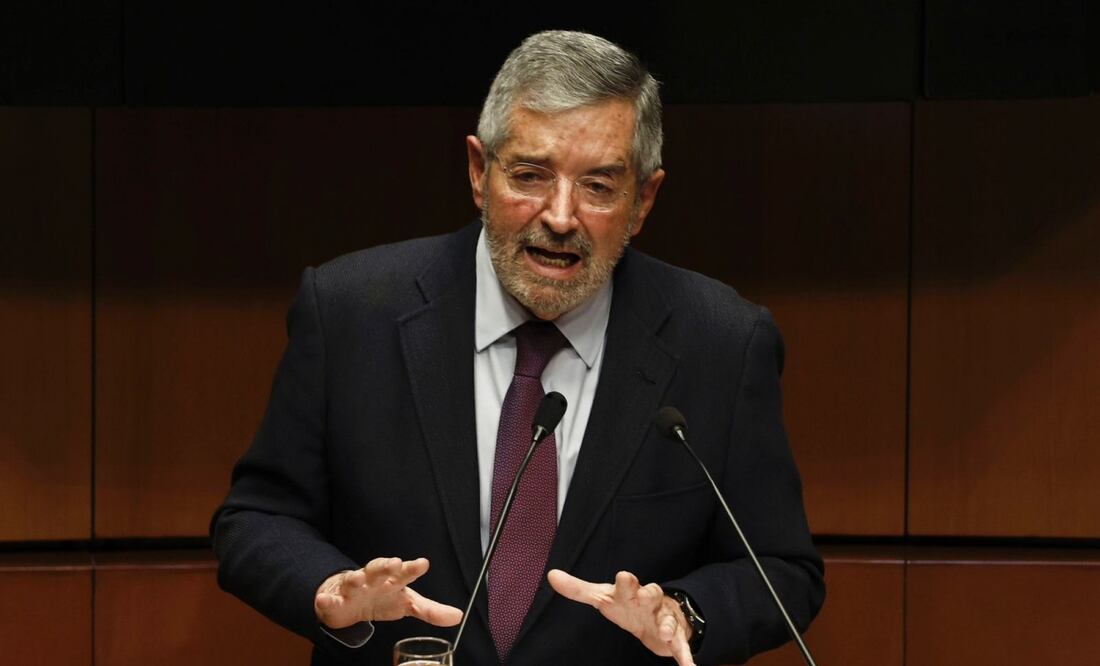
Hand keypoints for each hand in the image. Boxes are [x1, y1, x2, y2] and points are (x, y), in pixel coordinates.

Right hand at [314, 557, 462, 629]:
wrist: (351, 602)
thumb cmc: (383, 598)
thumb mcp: (408, 604)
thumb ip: (431, 610)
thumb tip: (458, 616)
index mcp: (393, 580)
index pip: (405, 572)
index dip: (413, 568)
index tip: (423, 563)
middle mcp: (374, 579)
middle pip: (379, 569)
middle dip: (386, 566)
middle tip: (395, 563)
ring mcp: (353, 587)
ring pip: (354, 579)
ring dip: (356, 578)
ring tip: (358, 578)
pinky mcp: (335, 599)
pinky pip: (330, 598)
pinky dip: (327, 598)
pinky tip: (327, 599)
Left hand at [547, 569, 694, 665]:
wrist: (656, 614)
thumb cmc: (626, 604)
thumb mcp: (603, 597)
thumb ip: (578, 589)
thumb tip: (551, 575)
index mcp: (631, 592)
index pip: (628, 583)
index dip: (626, 581)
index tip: (624, 577)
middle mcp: (650, 601)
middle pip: (652, 593)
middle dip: (649, 594)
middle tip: (645, 596)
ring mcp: (664, 618)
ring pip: (668, 619)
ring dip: (667, 625)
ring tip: (665, 633)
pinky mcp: (675, 637)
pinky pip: (682, 646)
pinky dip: (686, 657)